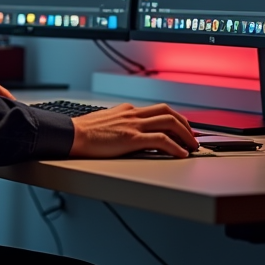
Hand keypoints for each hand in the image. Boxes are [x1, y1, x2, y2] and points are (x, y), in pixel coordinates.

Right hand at [69, 103, 197, 158]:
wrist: (70, 134)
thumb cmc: (82, 132)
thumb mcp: (104, 122)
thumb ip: (118, 124)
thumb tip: (124, 133)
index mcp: (126, 110)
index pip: (157, 110)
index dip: (175, 118)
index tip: (183, 127)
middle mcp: (133, 114)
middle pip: (168, 112)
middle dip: (185, 124)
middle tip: (193, 137)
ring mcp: (133, 125)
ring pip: (169, 122)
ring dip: (186, 134)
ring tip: (192, 146)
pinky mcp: (131, 138)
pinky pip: (161, 140)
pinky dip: (175, 146)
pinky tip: (181, 154)